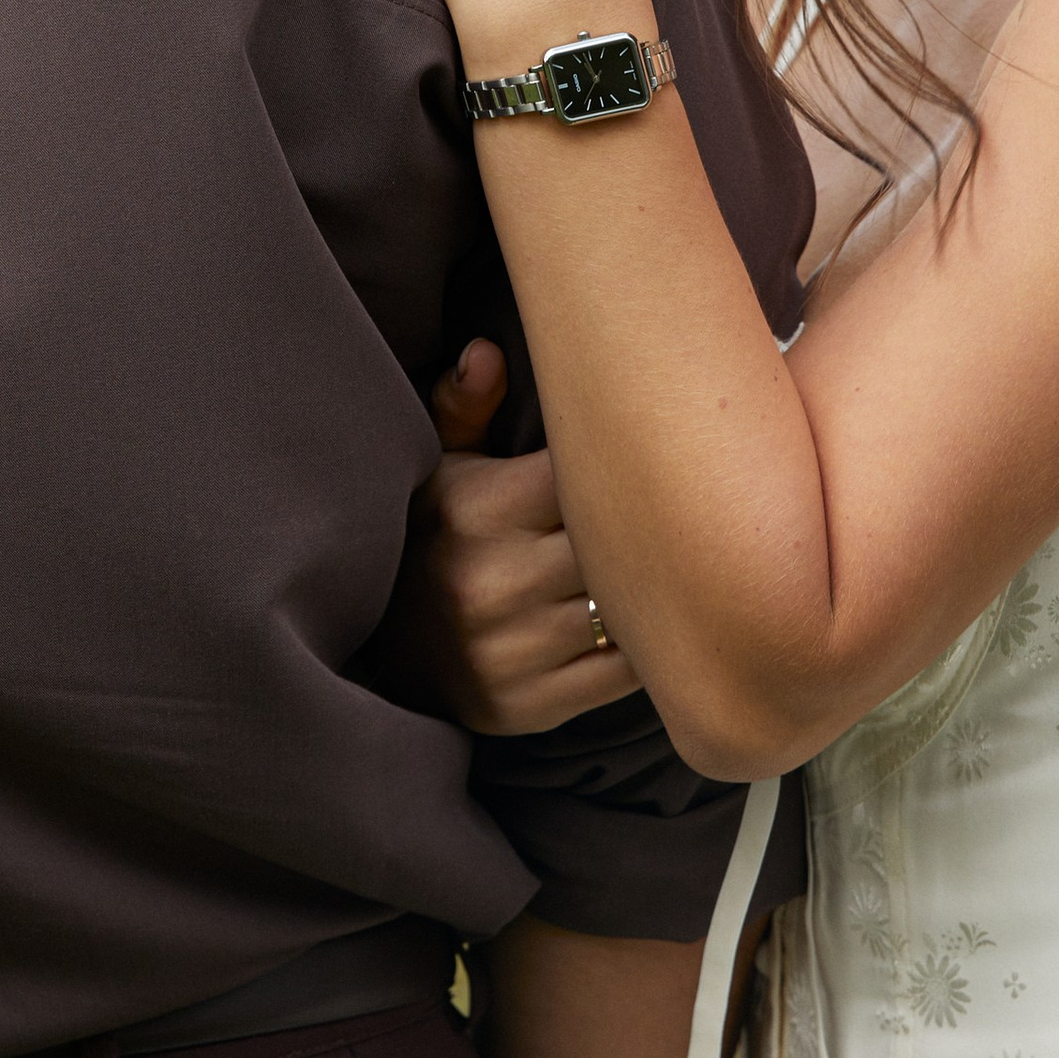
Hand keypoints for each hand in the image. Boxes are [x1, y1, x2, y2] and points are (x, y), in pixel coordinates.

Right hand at [413, 342, 641, 738]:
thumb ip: (462, 407)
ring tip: (677, 563)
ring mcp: (515, 649)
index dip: (623, 465)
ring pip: (628, 608)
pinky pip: (625, 672)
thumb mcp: (432, 470)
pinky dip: (646, 647)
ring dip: (654, 588)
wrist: (374, 661)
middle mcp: (494, 580)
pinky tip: (647, 622)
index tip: (646, 456)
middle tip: (684, 507)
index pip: (586, 474)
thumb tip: (488, 351)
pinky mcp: (533, 706)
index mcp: (477, 510)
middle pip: (618, 542)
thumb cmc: (423, 544)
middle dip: (647, 527)